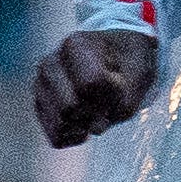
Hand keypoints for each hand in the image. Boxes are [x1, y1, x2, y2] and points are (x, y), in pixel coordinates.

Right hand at [31, 26, 157, 146]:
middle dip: (96, 112)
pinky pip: (57, 137)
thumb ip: (124, 101)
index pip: (90, 84)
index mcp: (74, 44)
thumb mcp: (140, 74)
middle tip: (109, 100)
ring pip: (60, 124)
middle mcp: (50, 63)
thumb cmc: (128, 64)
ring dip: (87, 126)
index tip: (119, 81)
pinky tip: (88, 122)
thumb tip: (95, 128)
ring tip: (98, 110)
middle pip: (69, 107)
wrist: (117, 60)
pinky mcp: (41, 107)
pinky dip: (77, 136)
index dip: (112, 93)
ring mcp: (41, 86)